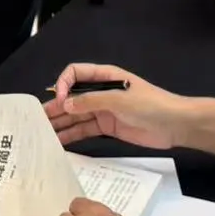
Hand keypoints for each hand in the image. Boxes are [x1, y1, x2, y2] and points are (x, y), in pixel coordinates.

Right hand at [45, 64, 192, 149]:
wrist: (175, 124)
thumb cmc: (151, 105)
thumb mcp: (120, 99)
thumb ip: (92, 101)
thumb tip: (67, 104)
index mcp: (105, 77)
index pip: (76, 74)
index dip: (64, 84)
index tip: (60, 100)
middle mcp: (101, 92)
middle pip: (73, 96)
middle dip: (56, 106)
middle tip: (39, 120)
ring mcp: (104, 110)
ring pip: (76, 115)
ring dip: (60, 122)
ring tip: (43, 133)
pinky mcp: (107, 127)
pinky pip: (85, 129)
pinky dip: (72, 135)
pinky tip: (59, 142)